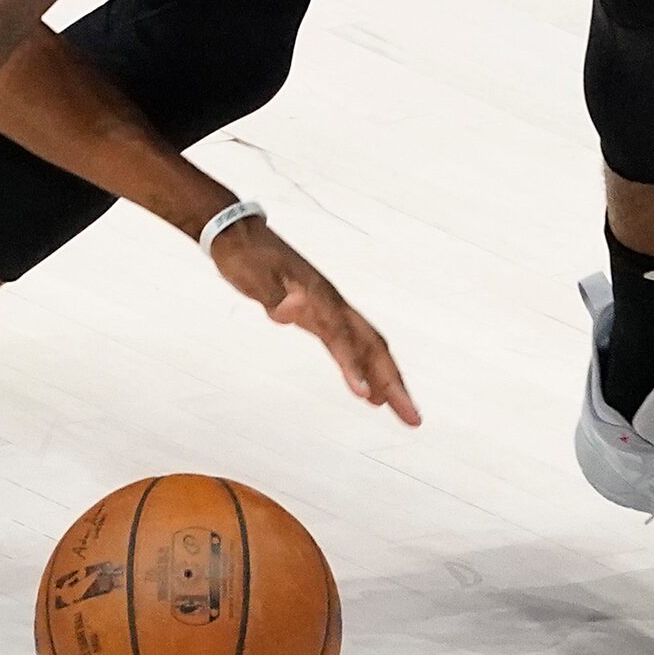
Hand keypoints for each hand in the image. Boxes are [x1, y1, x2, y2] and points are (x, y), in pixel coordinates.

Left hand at [207, 218, 419, 422]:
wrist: (240, 235)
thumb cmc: (245, 257)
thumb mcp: (253, 276)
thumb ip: (274, 295)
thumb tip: (293, 308)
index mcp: (319, 298)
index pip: (343, 339)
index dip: (354, 367)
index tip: (366, 397)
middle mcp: (333, 305)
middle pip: (373, 347)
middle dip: (395, 384)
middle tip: (413, 419)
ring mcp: (331, 309)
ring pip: (369, 348)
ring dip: (388, 380)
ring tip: (404, 412)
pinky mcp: (323, 314)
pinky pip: (354, 346)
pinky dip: (366, 369)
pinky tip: (368, 389)